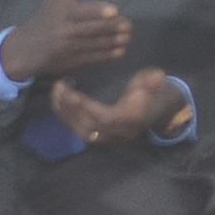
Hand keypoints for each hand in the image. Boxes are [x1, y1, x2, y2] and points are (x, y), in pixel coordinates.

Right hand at [0, 0, 132, 84]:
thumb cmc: (46, 19)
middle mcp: (66, 30)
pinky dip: (108, 55)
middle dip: (113, 28)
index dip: (98, 11)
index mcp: (63, 11)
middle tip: (128, 25)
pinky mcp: (72, 62)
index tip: (114, 11)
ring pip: (96, 45)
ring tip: (127, 37)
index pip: (82, 11)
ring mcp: (69, 48)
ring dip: (114, 42)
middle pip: (93, 29)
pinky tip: (120, 50)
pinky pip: (93, 58)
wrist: (25, 50)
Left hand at [64, 67, 184, 147]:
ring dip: (65, 114)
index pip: (105, 118)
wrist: (158, 111)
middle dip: (70, 109)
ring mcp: (109, 138)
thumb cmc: (153, 94)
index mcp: (131, 120)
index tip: (73, 93)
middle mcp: (118, 133)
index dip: (88, 108)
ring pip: (81, 131)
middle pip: (88, 127)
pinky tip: (58, 102)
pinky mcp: (100, 137)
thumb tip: (158, 76)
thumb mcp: (156, 84)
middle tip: (59, 88)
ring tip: (55, 93)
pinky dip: (67, 118)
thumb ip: (154, 81)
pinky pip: (80, 131)